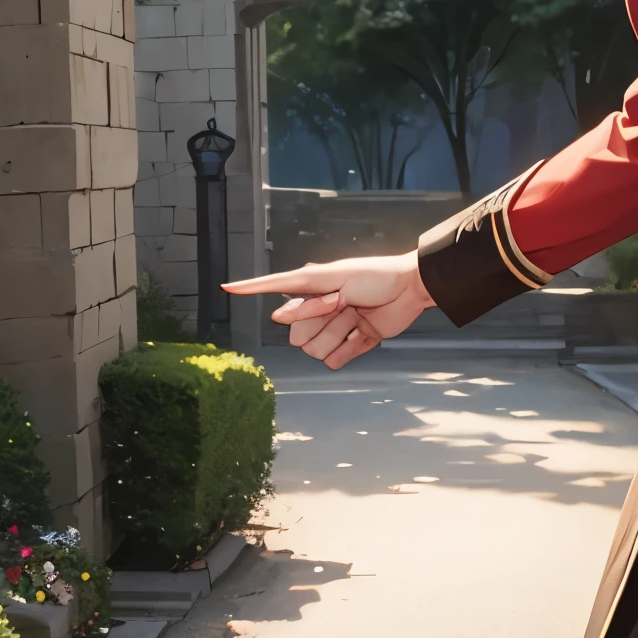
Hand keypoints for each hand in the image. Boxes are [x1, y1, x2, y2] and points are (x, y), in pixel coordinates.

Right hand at [221, 254, 433, 369]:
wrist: (411, 289)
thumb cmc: (376, 275)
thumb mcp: (338, 278)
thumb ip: (306, 296)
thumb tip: (276, 314)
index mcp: (312, 287)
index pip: (275, 287)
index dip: (251, 288)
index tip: (226, 287)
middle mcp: (318, 309)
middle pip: (296, 334)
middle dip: (319, 322)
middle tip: (344, 304)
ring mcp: (334, 329)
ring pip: (314, 351)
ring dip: (338, 335)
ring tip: (358, 317)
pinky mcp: (351, 345)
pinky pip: (334, 362)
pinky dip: (350, 350)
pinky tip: (364, 335)